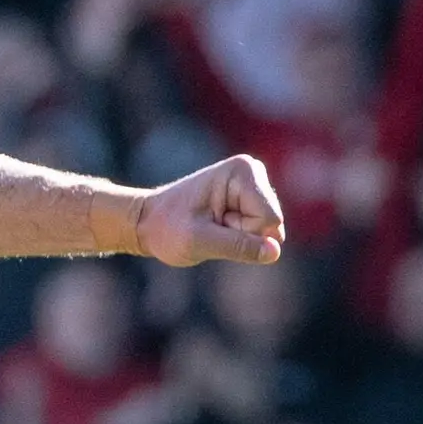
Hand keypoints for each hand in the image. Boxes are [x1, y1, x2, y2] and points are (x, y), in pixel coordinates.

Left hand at [137, 155, 284, 267]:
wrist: (148, 222)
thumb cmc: (167, 229)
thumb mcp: (199, 242)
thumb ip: (238, 247)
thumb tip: (275, 252)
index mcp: (243, 171)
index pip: (268, 219)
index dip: (242, 234)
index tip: (211, 224)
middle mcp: (254, 171)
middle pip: (271, 224)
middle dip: (242, 235)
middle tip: (210, 227)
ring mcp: (254, 184)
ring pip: (267, 230)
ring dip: (239, 237)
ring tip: (211, 226)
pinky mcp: (250, 199)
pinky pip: (259, 231)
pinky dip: (238, 236)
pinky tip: (216, 225)